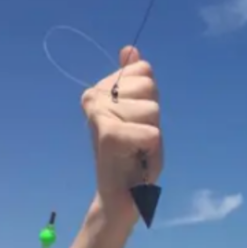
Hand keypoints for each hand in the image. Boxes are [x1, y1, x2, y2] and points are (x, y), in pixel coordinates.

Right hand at [81, 46, 162, 211]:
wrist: (122, 197)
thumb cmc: (133, 156)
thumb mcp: (138, 113)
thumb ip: (133, 81)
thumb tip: (130, 50)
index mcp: (99, 89)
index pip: (144, 73)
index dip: (149, 101)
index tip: (135, 123)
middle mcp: (93, 96)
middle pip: (149, 87)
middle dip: (152, 117)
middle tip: (137, 140)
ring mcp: (99, 113)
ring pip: (152, 109)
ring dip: (152, 135)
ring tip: (136, 150)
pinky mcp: (109, 134)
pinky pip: (152, 133)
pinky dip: (153, 150)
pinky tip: (137, 160)